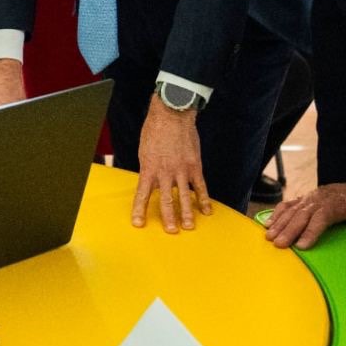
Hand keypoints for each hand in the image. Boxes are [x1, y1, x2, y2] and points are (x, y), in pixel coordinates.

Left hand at [130, 95, 209, 231]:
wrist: (172, 114)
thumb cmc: (154, 131)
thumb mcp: (144, 151)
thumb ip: (148, 169)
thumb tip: (151, 184)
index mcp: (149, 168)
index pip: (142, 194)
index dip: (139, 210)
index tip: (138, 223)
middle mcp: (165, 172)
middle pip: (166, 200)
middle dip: (168, 217)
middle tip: (171, 231)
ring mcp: (181, 170)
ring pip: (185, 196)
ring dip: (187, 213)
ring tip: (189, 227)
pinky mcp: (195, 165)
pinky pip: (200, 186)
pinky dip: (204, 199)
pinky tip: (207, 210)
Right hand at [264, 182, 345, 249]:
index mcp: (335, 204)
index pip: (320, 217)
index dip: (311, 231)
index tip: (302, 245)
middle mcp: (317, 200)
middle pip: (301, 215)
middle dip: (289, 230)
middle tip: (279, 244)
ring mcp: (308, 199)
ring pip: (291, 211)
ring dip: (279, 224)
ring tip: (269, 237)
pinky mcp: (302, 199)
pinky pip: (287, 205)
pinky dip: (276, 214)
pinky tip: (268, 224)